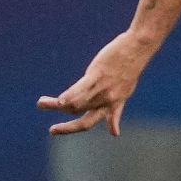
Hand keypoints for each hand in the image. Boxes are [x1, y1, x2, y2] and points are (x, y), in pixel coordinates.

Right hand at [38, 30, 154, 134]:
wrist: (140, 47)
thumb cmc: (131, 67)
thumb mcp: (125, 93)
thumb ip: (116, 112)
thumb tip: (114, 134)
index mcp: (113, 104)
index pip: (90, 121)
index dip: (73, 128)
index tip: (54, 130)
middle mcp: (108, 99)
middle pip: (80, 115)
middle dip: (65, 124)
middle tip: (50, 127)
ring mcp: (103, 87)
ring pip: (77, 103)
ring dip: (56, 105)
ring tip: (41, 103)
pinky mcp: (99, 74)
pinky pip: (82, 88)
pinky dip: (69, 96)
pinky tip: (58, 102)